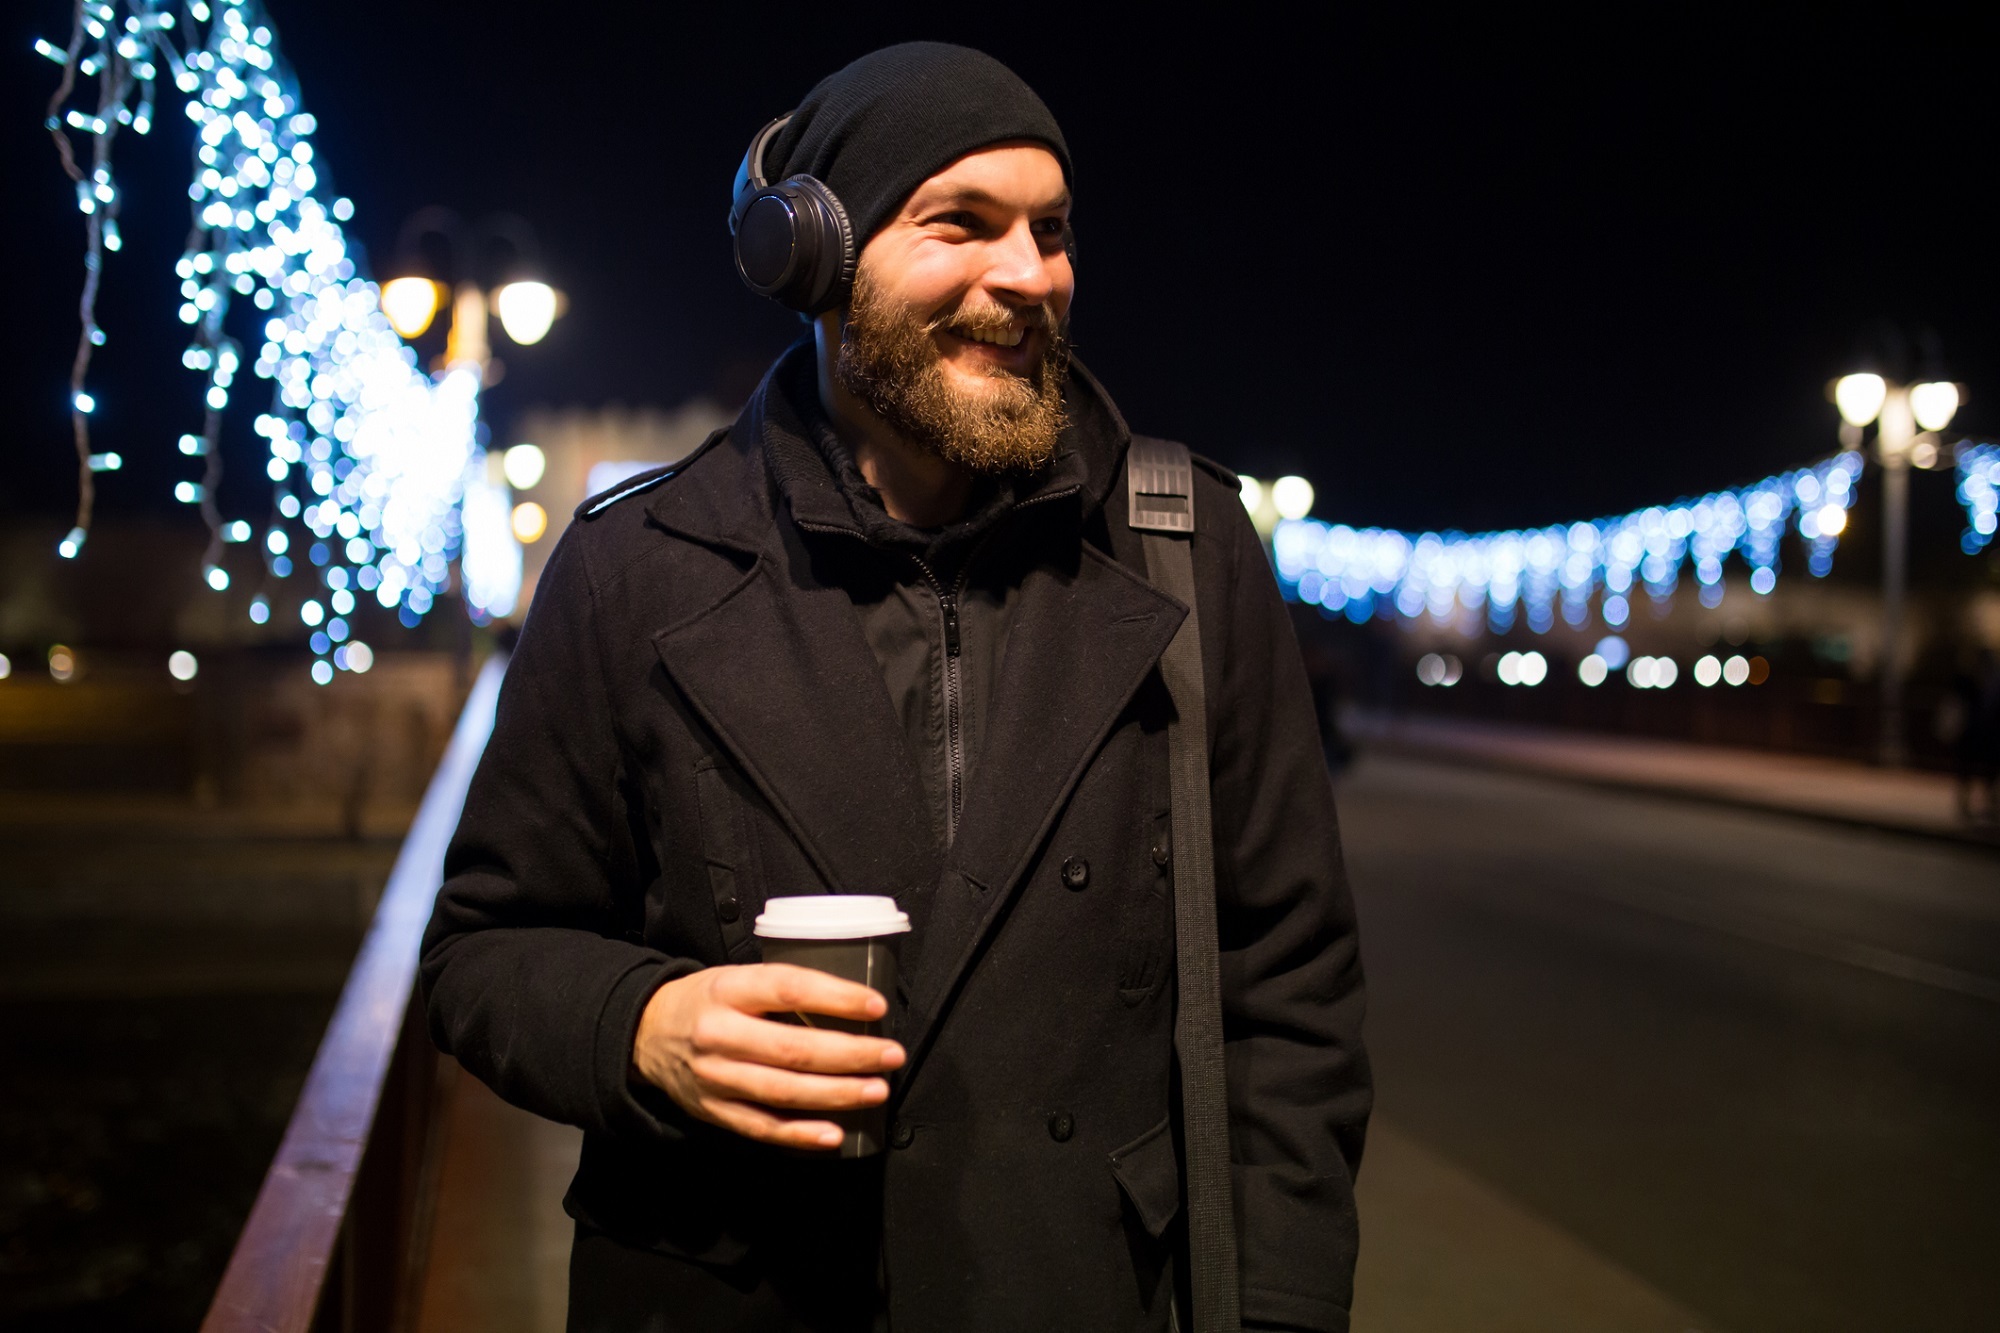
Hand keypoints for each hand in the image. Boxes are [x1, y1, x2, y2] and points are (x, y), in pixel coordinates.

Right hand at [631, 963, 905, 1148]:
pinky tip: (833, 1134)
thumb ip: (782, 989)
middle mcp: (719, 1034)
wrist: (646, 1033)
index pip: (788, 989)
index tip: (876, 1005)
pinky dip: (800, 1134)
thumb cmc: (707, 1001)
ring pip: (784, 1092)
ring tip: (876, 1089)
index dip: (835, 997)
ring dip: (837, 1094)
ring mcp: (715, 1078)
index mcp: (728, 990)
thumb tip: (853, 1004)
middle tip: (890, 1054)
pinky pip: (763, 1127)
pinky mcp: (715, 1111)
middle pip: (793, 1048)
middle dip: (850, 1054)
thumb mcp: (736, 977)